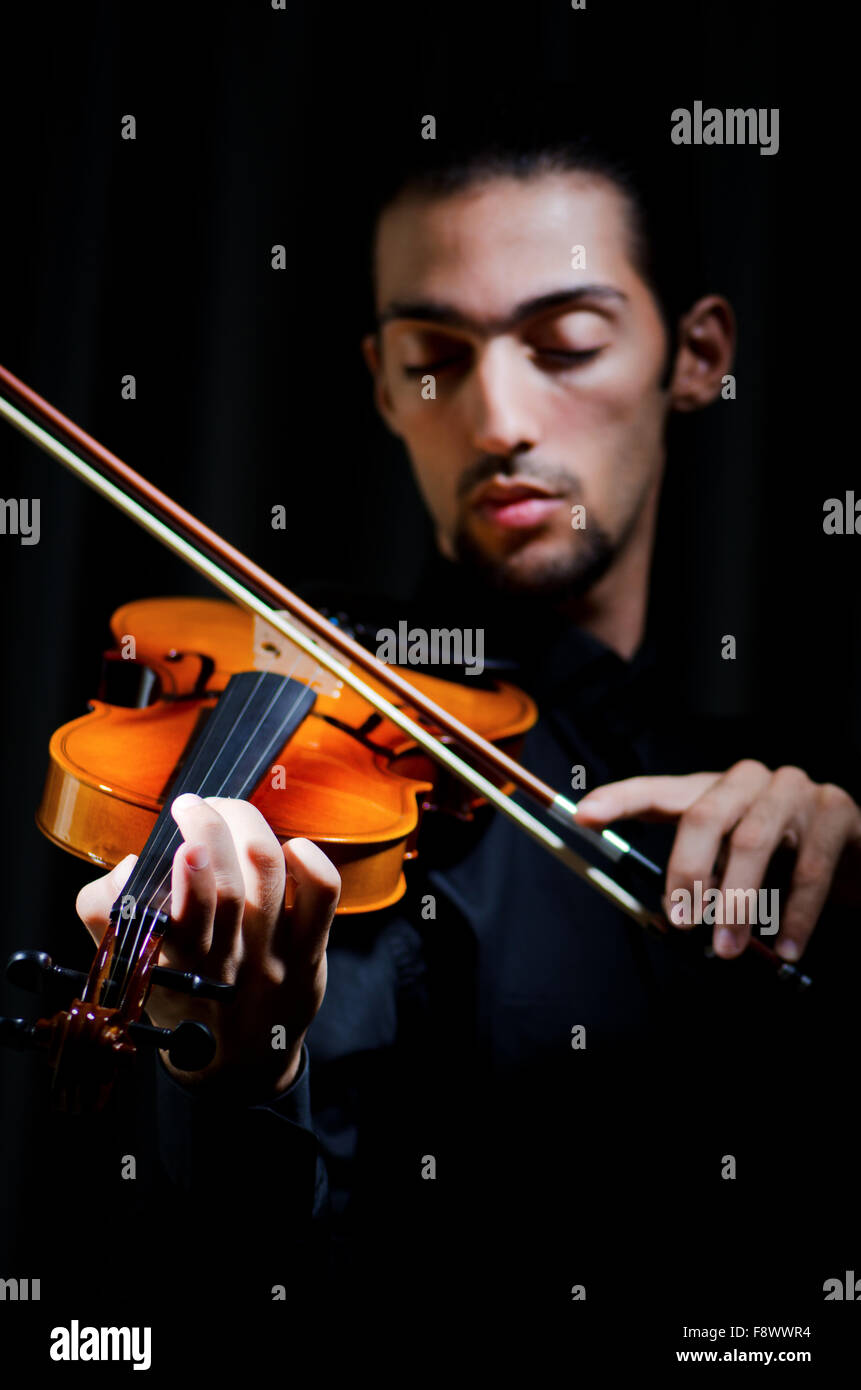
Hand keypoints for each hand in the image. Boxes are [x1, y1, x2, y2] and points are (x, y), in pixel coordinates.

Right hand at [76, 793, 339, 1101]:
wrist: (238, 1062)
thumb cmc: (182, 995)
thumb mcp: (130, 967)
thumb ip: (105, 914)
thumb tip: (129, 863)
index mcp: (175, 964)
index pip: (178, 920)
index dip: (185, 877)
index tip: (178, 841)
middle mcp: (226, 960)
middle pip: (226, 890)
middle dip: (210, 832)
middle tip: (191, 806)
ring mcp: (272, 955)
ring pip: (269, 879)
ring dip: (250, 830)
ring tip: (226, 810)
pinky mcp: (309, 951)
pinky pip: (322, 899)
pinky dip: (312, 862)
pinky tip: (293, 847)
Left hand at [576, 761, 860, 961]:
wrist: (857, 851)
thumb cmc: (782, 858)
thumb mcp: (735, 863)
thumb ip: (702, 878)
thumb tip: (669, 917)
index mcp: (714, 790)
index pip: (659, 791)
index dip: (620, 799)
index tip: (583, 815)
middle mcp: (749, 781)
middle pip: (704, 816)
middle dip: (687, 872)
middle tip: (681, 920)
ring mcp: (794, 791)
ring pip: (753, 843)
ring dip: (737, 903)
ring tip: (728, 947)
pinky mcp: (837, 811)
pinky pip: (809, 866)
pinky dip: (794, 914)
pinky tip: (785, 947)